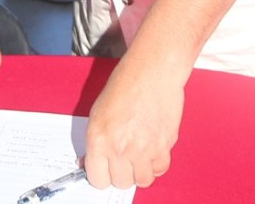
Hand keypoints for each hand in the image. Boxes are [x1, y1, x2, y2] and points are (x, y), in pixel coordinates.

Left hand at [83, 59, 185, 190]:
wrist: (152, 71)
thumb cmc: (125, 84)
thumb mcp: (98, 112)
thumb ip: (96, 141)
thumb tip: (91, 162)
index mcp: (98, 138)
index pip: (97, 179)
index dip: (101, 175)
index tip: (104, 170)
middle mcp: (120, 148)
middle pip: (120, 182)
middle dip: (121, 173)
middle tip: (123, 159)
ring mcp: (143, 149)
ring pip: (142, 181)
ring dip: (140, 171)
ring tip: (138, 154)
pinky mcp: (164, 147)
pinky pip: (160, 170)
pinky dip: (156, 163)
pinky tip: (152, 149)